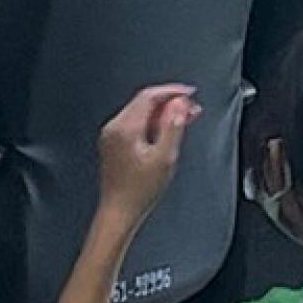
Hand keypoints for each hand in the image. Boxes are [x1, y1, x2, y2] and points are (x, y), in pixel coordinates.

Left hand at [97, 86, 197, 228]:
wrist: (119, 211)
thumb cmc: (138, 191)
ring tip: (183, 118)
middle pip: (144, 102)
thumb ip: (173, 127)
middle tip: (190, 108)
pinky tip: (166, 130)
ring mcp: (111, 135)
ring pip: (140, 112)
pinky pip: (134, 124)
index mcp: (125, 128)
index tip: (189, 93)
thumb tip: (179, 105)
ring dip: (162, 112)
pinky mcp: (112, 143)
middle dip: (169, 101)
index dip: (172, 91)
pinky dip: (151, 123)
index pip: (149, 96)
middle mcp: (114, 127)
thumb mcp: (164, 158)